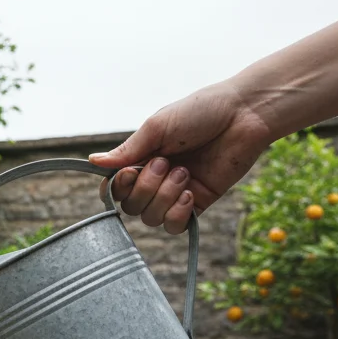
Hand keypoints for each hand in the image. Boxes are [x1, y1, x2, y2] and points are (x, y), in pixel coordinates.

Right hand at [89, 81, 274, 233]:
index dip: (119, 187)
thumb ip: (127, 150)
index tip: (131, 171)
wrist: (244, 115)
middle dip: (147, 188)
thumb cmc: (201, 112)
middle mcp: (156, 179)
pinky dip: (177, 214)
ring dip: (164, 197)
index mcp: (142, 159)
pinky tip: (190, 193)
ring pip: (151, 218)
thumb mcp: (157, 127)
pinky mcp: (198, 204)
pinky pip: (175, 227)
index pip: (115, 189)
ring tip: (184, 172)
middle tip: (167, 162)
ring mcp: (176, 193)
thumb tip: (93, 161)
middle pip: (131, 207)